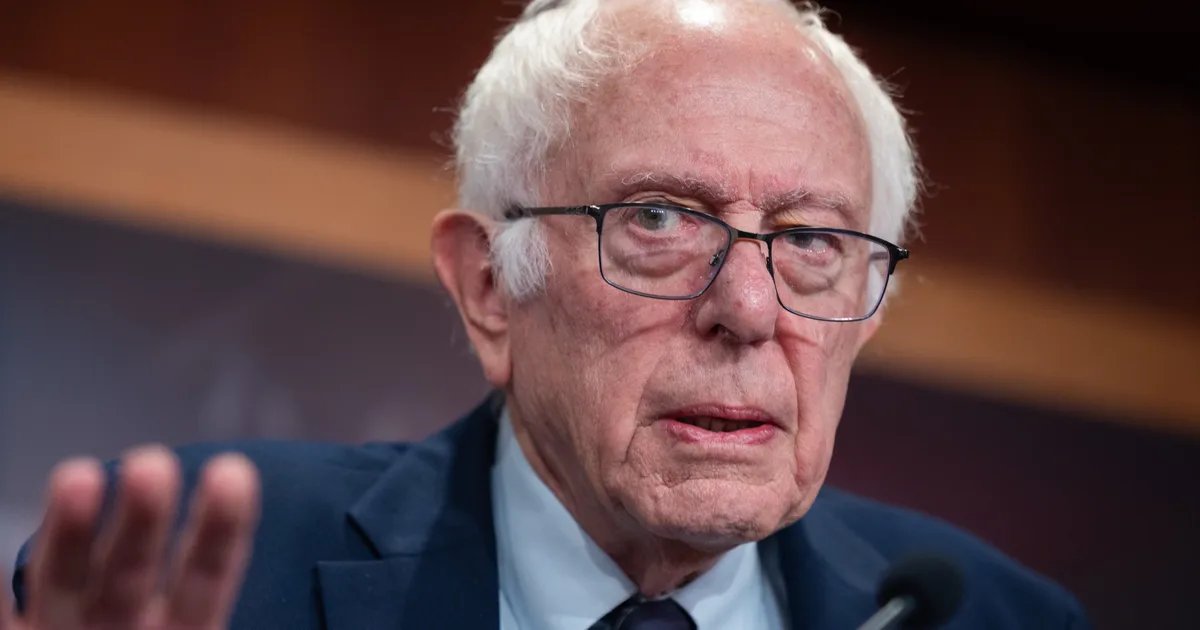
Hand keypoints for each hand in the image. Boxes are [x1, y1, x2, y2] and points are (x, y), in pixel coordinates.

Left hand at [1, 446, 259, 628]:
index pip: (205, 584)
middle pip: (128, 581)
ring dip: (68, 534)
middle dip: (139, 524)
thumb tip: (231, 504)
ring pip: (62, 588)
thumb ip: (195, 598)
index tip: (232, 473)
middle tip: (151, 465)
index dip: (220, 534)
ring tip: (77, 473)